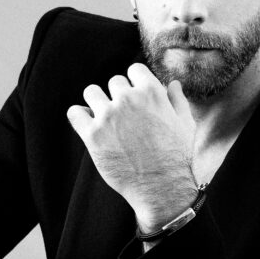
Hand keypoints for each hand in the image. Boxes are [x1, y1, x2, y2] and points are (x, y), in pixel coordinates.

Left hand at [67, 63, 198, 232]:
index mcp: (151, 92)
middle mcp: (127, 100)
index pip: (134, 70)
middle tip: (124, 116)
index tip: (136, 97)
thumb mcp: (185, 124)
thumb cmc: (177, 157)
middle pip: (114, 82)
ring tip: (105, 119)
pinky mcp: (92, 136)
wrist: (162, 188)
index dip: (136, 83)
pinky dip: (79, 117)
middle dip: (119, 96)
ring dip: (97, 102)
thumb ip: (177, 100)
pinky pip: (74, 113)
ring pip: (91, 92)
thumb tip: (173, 84)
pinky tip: (88, 125)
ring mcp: (107, 117)